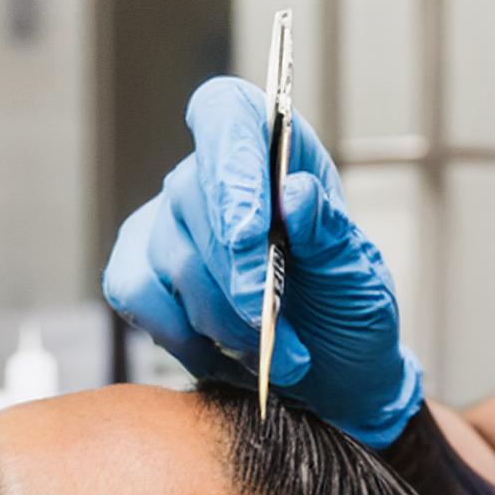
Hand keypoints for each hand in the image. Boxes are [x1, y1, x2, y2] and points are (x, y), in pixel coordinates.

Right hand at [103, 77, 423, 446]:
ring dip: (222, 319)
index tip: (253, 232)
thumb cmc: (348, 315)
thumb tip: (295, 193)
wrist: (334, 379)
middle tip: (272, 326)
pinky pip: (134, 293)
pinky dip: (180, 336)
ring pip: (170, 256)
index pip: (227, 114)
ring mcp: (169, 223)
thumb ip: (328, 236)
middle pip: (194, 195)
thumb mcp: (360, 279)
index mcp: (276, 151)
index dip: (231, 165)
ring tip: (273, 355)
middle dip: (235, 273)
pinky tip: (224, 357)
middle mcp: (213, 176)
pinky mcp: (140, 272)